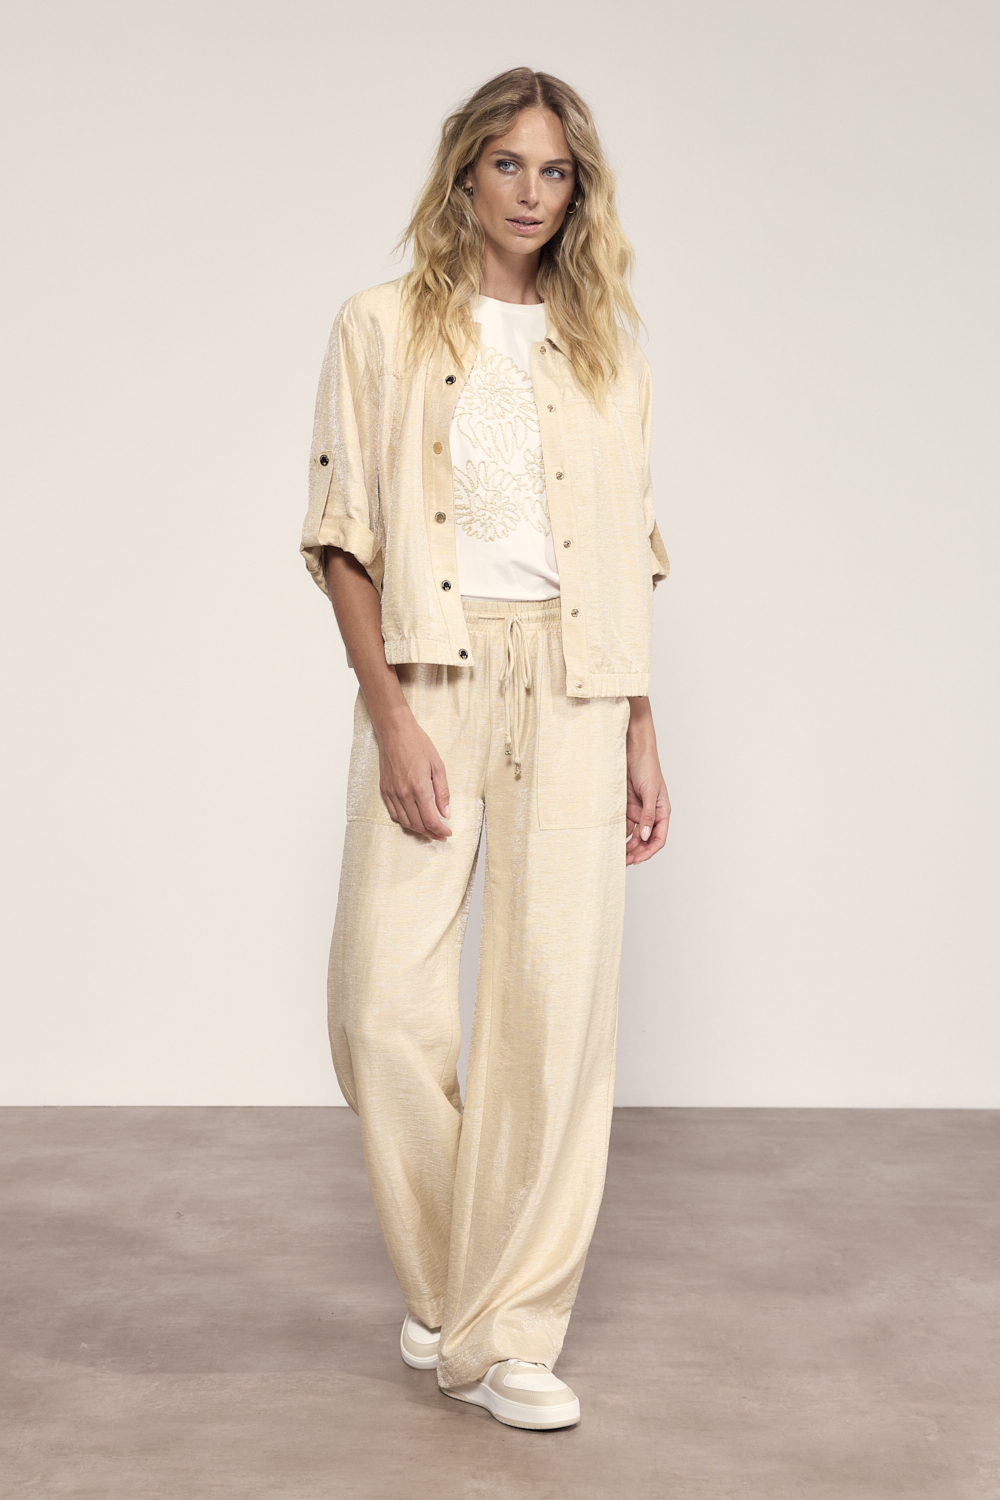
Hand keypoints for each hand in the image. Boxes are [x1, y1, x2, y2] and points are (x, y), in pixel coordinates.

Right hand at [374, 706, 451, 839]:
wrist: (395, 732)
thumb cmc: (418, 744)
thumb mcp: (438, 766)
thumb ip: (442, 792)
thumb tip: (446, 812)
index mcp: (419, 788)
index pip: (431, 820)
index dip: (440, 831)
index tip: (448, 833)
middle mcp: (404, 794)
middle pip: (418, 824)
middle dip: (431, 833)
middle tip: (441, 834)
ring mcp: (392, 793)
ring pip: (405, 822)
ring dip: (418, 829)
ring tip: (429, 830)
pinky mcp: (384, 790)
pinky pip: (394, 813)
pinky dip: (404, 821)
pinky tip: (412, 820)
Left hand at [625, 702, 669, 865]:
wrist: (633, 751)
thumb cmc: (647, 768)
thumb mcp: (650, 792)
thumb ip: (648, 815)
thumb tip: (644, 836)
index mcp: (662, 812)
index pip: (658, 838)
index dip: (648, 851)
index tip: (637, 859)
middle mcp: (650, 815)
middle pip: (644, 840)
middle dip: (636, 852)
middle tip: (623, 861)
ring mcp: (638, 811)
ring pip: (633, 835)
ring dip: (626, 846)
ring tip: (616, 854)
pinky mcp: (625, 807)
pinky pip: (622, 825)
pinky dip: (618, 834)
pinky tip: (610, 840)